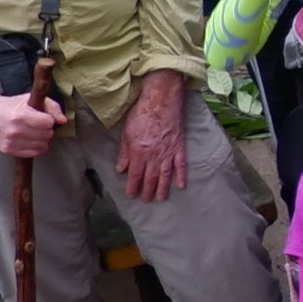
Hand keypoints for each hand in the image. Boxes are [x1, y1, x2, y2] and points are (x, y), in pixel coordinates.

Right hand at [0, 86, 64, 160]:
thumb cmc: (9, 105)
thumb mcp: (30, 99)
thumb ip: (51, 107)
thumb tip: (63, 120)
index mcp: (20, 115)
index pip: (48, 123)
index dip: (49, 120)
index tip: (44, 117)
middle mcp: (15, 130)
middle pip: (46, 135)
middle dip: (47, 129)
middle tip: (39, 125)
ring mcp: (11, 142)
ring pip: (42, 146)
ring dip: (42, 139)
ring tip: (34, 132)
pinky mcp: (8, 150)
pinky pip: (33, 153)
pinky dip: (36, 147)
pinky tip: (31, 140)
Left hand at [116, 71, 189, 199]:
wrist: (161, 101)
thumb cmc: (141, 114)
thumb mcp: (126, 133)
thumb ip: (124, 153)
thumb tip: (121, 169)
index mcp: (139, 152)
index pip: (135, 175)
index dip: (133, 186)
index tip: (131, 195)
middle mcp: (154, 156)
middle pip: (151, 178)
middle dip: (148, 191)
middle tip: (146, 200)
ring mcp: (168, 152)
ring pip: (165, 175)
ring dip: (163, 188)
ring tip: (161, 198)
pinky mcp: (179, 146)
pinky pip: (181, 164)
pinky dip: (181, 176)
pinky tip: (181, 185)